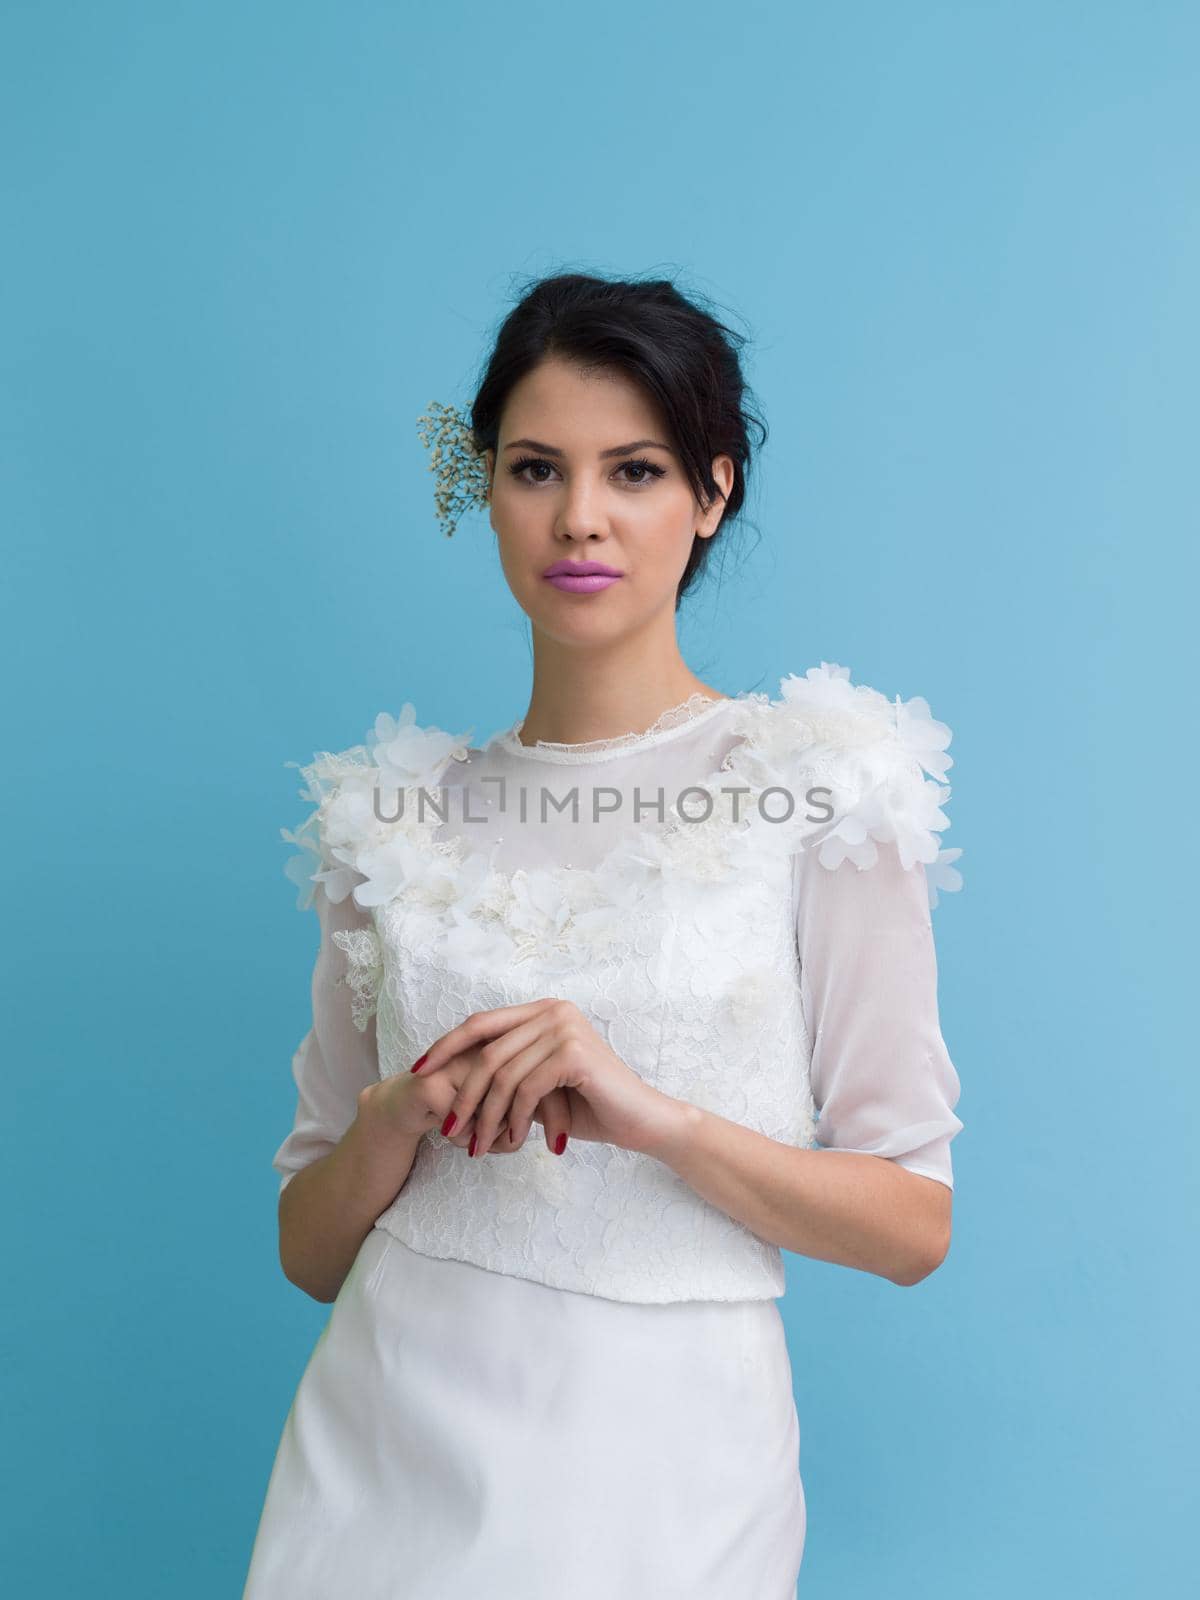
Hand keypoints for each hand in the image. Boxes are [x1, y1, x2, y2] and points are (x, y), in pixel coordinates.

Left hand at [411, 999, 684, 1159]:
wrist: (641, 1120)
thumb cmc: (591, 1106)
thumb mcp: (542, 1084)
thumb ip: (511, 1070)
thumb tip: (457, 1080)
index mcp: (543, 1010)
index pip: (481, 1023)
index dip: (446, 1046)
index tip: (418, 1071)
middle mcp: (553, 1011)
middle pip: (487, 1050)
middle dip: (463, 1093)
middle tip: (448, 1128)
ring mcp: (564, 1028)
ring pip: (503, 1074)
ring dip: (486, 1115)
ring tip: (477, 1147)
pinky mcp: (574, 1054)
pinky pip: (526, 1088)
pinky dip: (515, 1117)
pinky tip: (514, 1140)